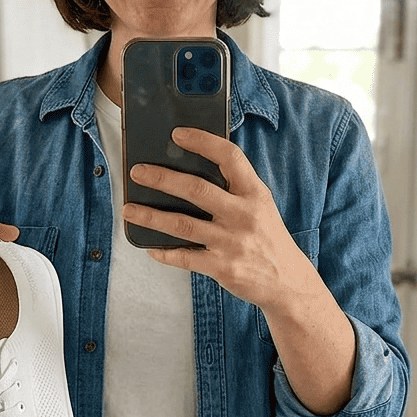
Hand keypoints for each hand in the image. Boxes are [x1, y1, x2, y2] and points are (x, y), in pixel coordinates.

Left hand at [121, 128, 311, 313]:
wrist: (287, 282)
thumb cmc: (267, 237)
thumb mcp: (260, 206)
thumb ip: (233, 189)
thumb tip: (188, 171)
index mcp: (254, 193)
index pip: (230, 157)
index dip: (203, 142)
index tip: (178, 134)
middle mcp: (244, 215)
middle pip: (197, 189)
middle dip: (162, 178)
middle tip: (137, 172)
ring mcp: (232, 242)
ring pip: (182, 224)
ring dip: (150, 216)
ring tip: (129, 209)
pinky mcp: (223, 267)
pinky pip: (185, 257)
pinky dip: (165, 253)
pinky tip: (150, 249)